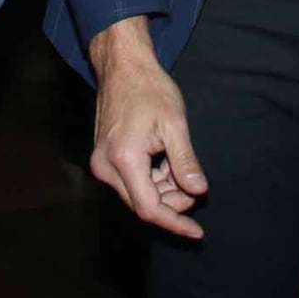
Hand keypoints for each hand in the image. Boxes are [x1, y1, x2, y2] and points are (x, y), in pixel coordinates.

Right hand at [87, 19, 207, 239]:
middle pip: (142, 204)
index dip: (175, 222)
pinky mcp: (102, 157)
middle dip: (171, 203)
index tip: (197, 232)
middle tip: (192, 183)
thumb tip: (198, 191)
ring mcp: (100, 162)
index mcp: (124, 159)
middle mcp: (105, 166)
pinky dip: (151, 180)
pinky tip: (164, 162)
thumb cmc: (149, 89)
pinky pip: (129, 182)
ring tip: (178, 164)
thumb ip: (185, 161)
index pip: (149, 208)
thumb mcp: (174, 123)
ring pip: (136, 194)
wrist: (122, 66)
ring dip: (162, 190)